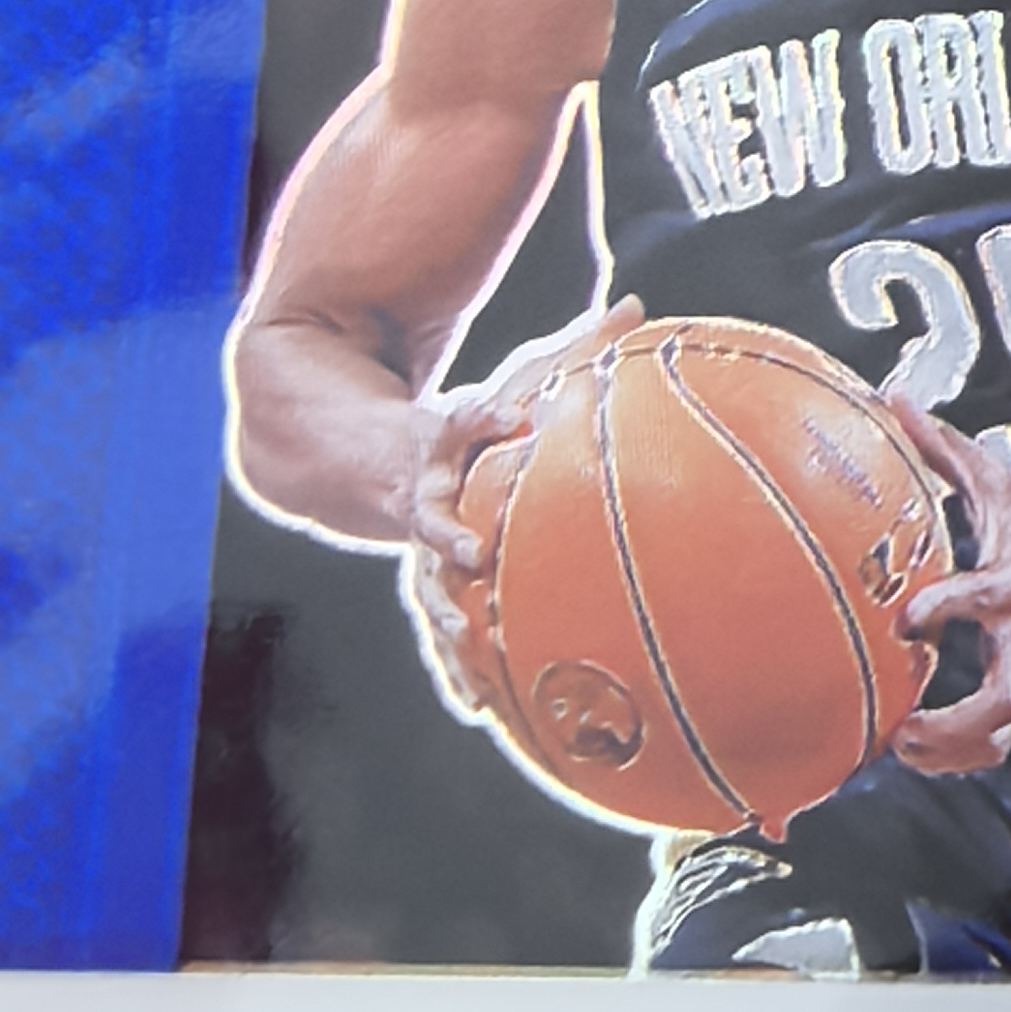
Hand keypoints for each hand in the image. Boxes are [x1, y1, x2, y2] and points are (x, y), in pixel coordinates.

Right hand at [399, 296, 641, 713]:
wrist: (372, 460)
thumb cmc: (470, 421)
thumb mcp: (514, 377)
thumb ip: (573, 346)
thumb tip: (638, 304)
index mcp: (444, 438)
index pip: (461, 418)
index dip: (484, 416)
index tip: (512, 417)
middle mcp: (425, 494)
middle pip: (429, 514)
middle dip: (446, 534)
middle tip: (470, 554)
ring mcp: (417, 547)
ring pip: (426, 584)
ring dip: (444, 614)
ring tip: (467, 643)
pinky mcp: (425, 585)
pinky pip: (439, 632)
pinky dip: (456, 669)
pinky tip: (477, 707)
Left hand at [885, 401, 1010, 775]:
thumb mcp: (998, 481)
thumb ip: (943, 448)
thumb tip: (893, 399)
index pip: (984, 596)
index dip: (946, 608)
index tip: (908, 618)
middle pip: (1005, 698)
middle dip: (954, 724)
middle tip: (902, 730)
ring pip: (1001, 734)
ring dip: (953, 754)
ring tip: (902, 749)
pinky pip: (998, 742)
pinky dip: (961, 759)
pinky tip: (920, 755)